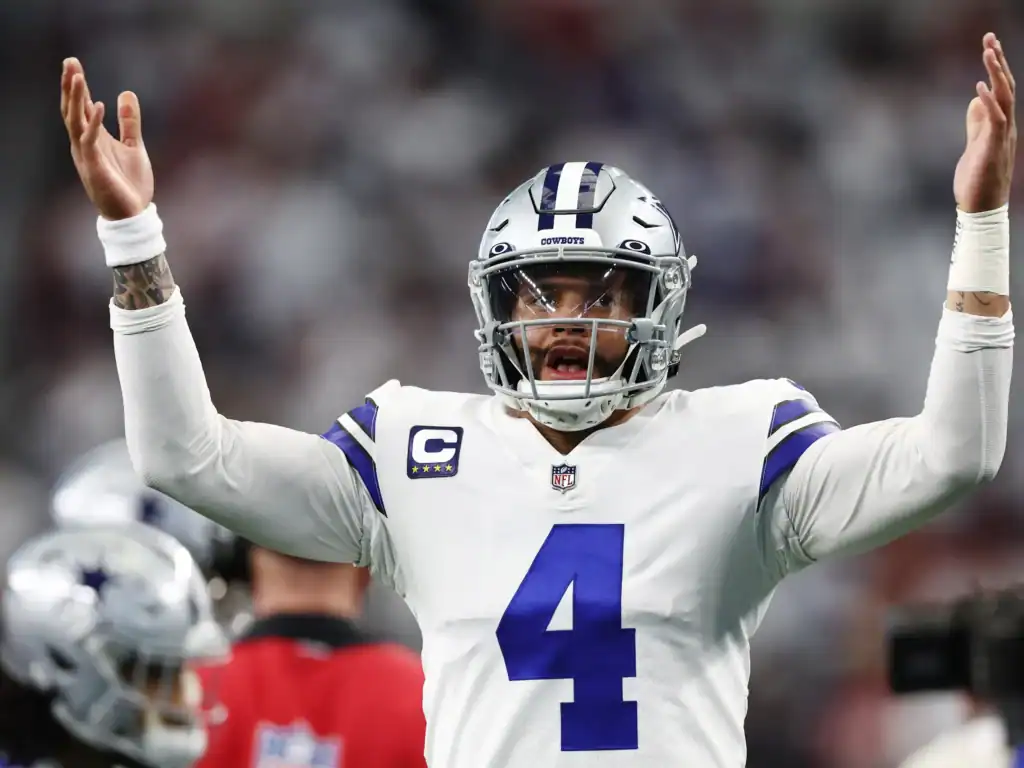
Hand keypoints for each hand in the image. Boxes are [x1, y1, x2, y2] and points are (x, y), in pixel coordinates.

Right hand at [60, 58, 152, 219]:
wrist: (134, 215)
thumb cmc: (130, 184)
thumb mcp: (134, 145)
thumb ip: (129, 122)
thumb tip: (126, 93)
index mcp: (94, 139)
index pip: (80, 107)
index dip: (77, 86)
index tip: (74, 63)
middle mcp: (85, 145)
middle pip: (72, 110)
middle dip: (70, 86)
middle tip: (69, 61)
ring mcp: (87, 155)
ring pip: (75, 121)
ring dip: (76, 98)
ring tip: (77, 76)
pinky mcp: (94, 167)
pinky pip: (90, 141)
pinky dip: (92, 123)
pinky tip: (97, 106)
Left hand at [954, 33, 1016, 212]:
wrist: (980, 209)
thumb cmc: (977, 180)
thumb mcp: (975, 144)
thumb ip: (977, 123)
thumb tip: (976, 101)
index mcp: (1001, 124)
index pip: (1002, 89)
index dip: (997, 66)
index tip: (989, 44)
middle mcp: (1006, 126)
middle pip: (1006, 87)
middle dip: (998, 61)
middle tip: (989, 37)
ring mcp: (1001, 136)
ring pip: (1004, 98)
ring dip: (996, 74)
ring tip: (988, 51)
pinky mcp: (992, 148)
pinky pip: (995, 120)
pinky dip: (988, 102)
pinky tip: (979, 87)